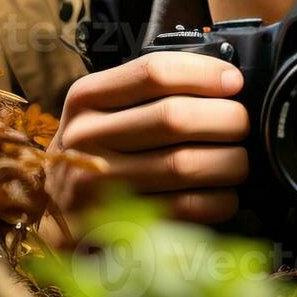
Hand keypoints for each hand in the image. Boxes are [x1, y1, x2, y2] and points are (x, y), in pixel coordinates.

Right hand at [45, 51, 249, 239]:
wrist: (54, 213)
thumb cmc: (96, 152)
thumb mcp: (104, 110)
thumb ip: (150, 92)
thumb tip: (226, 80)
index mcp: (87, 97)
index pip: (154, 72)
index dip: (205, 73)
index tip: (234, 83)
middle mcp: (86, 136)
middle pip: (174, 118)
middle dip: (226, 119)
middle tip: (242, 125)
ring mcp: (97, 184)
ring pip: (185, 165)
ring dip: (229, 162)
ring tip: (238, 161)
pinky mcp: (116, 224)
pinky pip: (186, 208)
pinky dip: (219, 200)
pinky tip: (224, 194)